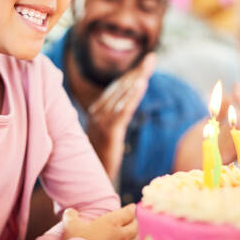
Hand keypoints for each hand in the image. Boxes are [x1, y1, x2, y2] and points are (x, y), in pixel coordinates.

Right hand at [62, 204, 137, 239]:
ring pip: (132, 239)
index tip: (132, 207)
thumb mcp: (70, 226)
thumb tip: (71, 212)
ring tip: (128, 232)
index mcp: (111, 224)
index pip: (127, 213)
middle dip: (134, 221)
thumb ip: (71, 215)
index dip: (131, 209)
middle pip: (134, 227)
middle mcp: (118, 236)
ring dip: (132, 234)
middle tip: (132, 219)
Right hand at [86, 53, 156, 178]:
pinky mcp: (108, 131)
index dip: (131, 74)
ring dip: (137, 78)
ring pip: (122, 95)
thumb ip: (113, 119)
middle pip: (120, 87)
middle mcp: (97, 112)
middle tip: (152, 57)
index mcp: (97, 111)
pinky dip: (132, 95)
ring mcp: (101, 121)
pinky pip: (123, 110)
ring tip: (149, 64)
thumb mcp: (107, 136)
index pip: (117, 88)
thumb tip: (124, 105)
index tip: (146, 62)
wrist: (87, 182)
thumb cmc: (99, 160)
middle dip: (137, 71)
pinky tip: (142, 84)